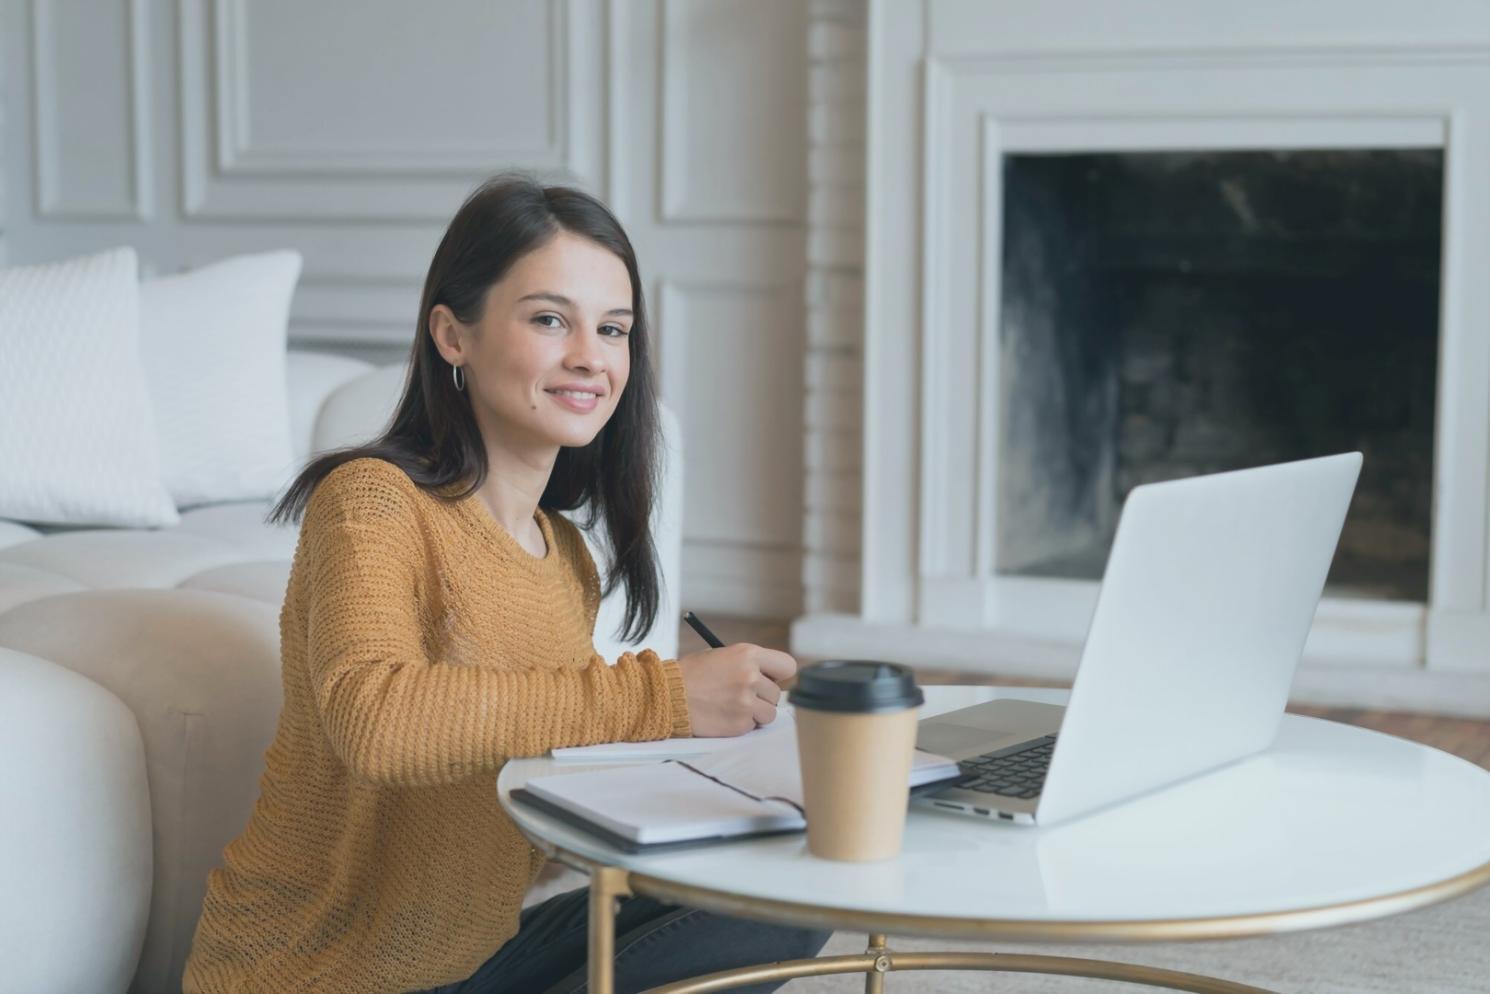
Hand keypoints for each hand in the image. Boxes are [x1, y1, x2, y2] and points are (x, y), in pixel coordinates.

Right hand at [675, 642, 797, 736]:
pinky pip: (753, 726)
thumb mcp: (722, 656)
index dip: (778, 675)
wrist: (668, 695)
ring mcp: (747, 702)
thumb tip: (770, 678)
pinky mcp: (740, 723)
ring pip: (769, 713)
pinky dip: (742, 724)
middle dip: (762, 697)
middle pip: (777, 693)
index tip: (770, 679)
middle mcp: (751, 676)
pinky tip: (724, 715)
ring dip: (755, 713)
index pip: (787, 666)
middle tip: (741, 695)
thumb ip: (748, 664)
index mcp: (748, 654)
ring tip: (732, 706)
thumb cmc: (692, 674)